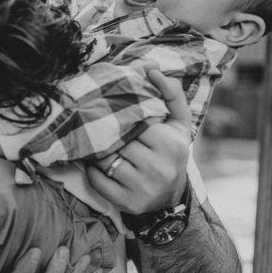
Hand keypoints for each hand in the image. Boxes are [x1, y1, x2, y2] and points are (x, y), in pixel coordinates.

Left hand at [88, 70, 191, 213]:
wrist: (170, 197)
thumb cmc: (171, 152)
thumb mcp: (179, 124)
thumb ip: (171, 94)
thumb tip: (152, 70)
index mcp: (171, 144)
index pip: (133, 121)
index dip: (121, 117)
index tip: (117, 117)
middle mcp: (158, 167)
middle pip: (116, 140)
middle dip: (108, 135)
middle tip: (104, 131)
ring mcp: (141, 187)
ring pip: (104, 158)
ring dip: (98, 152)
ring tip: (102, 148)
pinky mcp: (126, 202)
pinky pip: (96, 180)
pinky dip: (92, 171)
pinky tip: (99, 166)